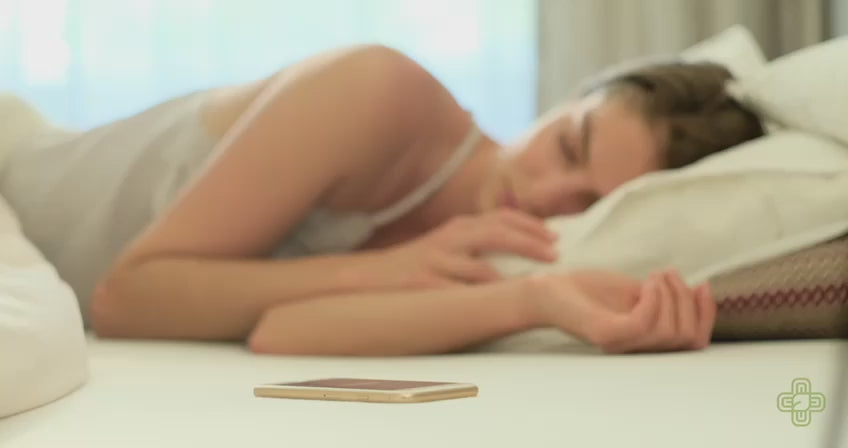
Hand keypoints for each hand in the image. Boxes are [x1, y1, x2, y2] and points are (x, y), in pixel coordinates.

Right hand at [362, 209, 557, 289]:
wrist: (369, 277)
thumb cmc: (417, 263)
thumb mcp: (448, 244)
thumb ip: (478, 242)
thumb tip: (523, 247)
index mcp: (458, 227)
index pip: (501, 218)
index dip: (531, 225)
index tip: (555, 237)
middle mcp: (449, 239)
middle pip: (496, 234)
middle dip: (529, 243)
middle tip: (555, 255)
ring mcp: (436, 261)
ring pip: (481, 268)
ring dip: (511, 278)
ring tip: (533, 286)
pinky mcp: (423, 285)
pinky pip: (458, 294)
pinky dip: (480, 300)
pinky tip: (497, 307)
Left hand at [530, 269, 716, 352]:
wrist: (551, 290)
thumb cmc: (592, 292)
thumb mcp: (638, 292)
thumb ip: (666, 298)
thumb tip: (702, 291)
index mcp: (647, 342)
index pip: (694, 343)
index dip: (706, 315)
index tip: (702, 285)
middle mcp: (636, 350)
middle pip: (685, 336)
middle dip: (686, 300)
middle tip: (667, 273)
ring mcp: (621, 344)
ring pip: (668, 331)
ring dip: (669, 295)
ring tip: (653, 276)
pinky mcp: (605, 335)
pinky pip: (643, 323)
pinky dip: (652, 299)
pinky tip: (643, 282)